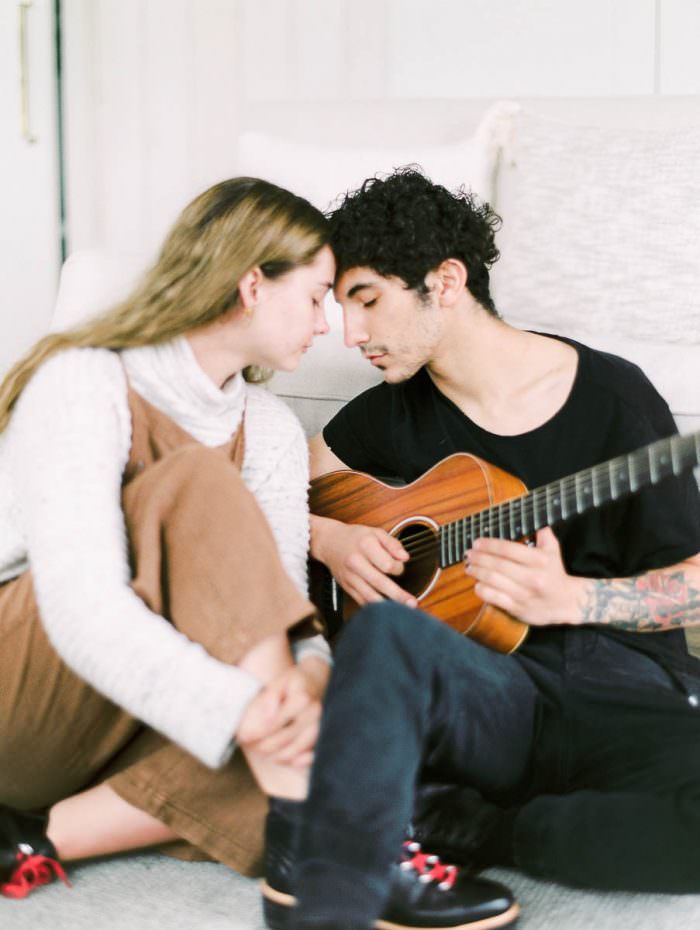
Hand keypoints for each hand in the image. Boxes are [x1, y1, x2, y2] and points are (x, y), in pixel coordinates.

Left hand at [237, 663, 323, 767]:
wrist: (318, 679)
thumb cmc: (294, 681)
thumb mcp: (280, 682)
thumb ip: (270, 699)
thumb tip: (265, 721)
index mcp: (301, 699)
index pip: (273, 724)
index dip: (256, 733)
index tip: (243, 737)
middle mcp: (314, 714)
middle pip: (283, 739)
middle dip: (263, 746)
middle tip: (250, 746)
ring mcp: (322, 726)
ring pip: (296, 750)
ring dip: (276, 755)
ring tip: (261, 751)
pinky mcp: (325, 736)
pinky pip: (310, 756)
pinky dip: (294, 760)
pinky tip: (280, 757)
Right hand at [312, 515, 417, 606]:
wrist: (330, 542)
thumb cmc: (355, 538)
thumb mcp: (375, 532)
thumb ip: (392, 544)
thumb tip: (405, 557)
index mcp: (365, 546)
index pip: (387, 563)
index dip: (398, 568)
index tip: (399, 567)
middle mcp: (356, 562)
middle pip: (379, 582)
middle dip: (398, 595)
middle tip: (412, 603)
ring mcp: (350, 577)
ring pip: (370, 596)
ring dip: (387, 606)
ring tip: (402, 611)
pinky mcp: (347, 587)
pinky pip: (362, 601)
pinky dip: (375, 608)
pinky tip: (386, 611)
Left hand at [464, 526, 586, 625]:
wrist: (567, 602)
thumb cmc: (555, 573)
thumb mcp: (553, 551)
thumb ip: (543, 534)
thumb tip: (534, 517)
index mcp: (540, 561)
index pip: (509, 550)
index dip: (489, 545)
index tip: (477, 543)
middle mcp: (532, 578)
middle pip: (498, 565)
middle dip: (479, 558)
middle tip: (468, 553)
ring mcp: (525, 595)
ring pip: (494, 581)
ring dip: (477, 572)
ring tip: (469, 566)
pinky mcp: (519, 609)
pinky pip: (495, 599)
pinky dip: (483, 590)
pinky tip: (477, 584)